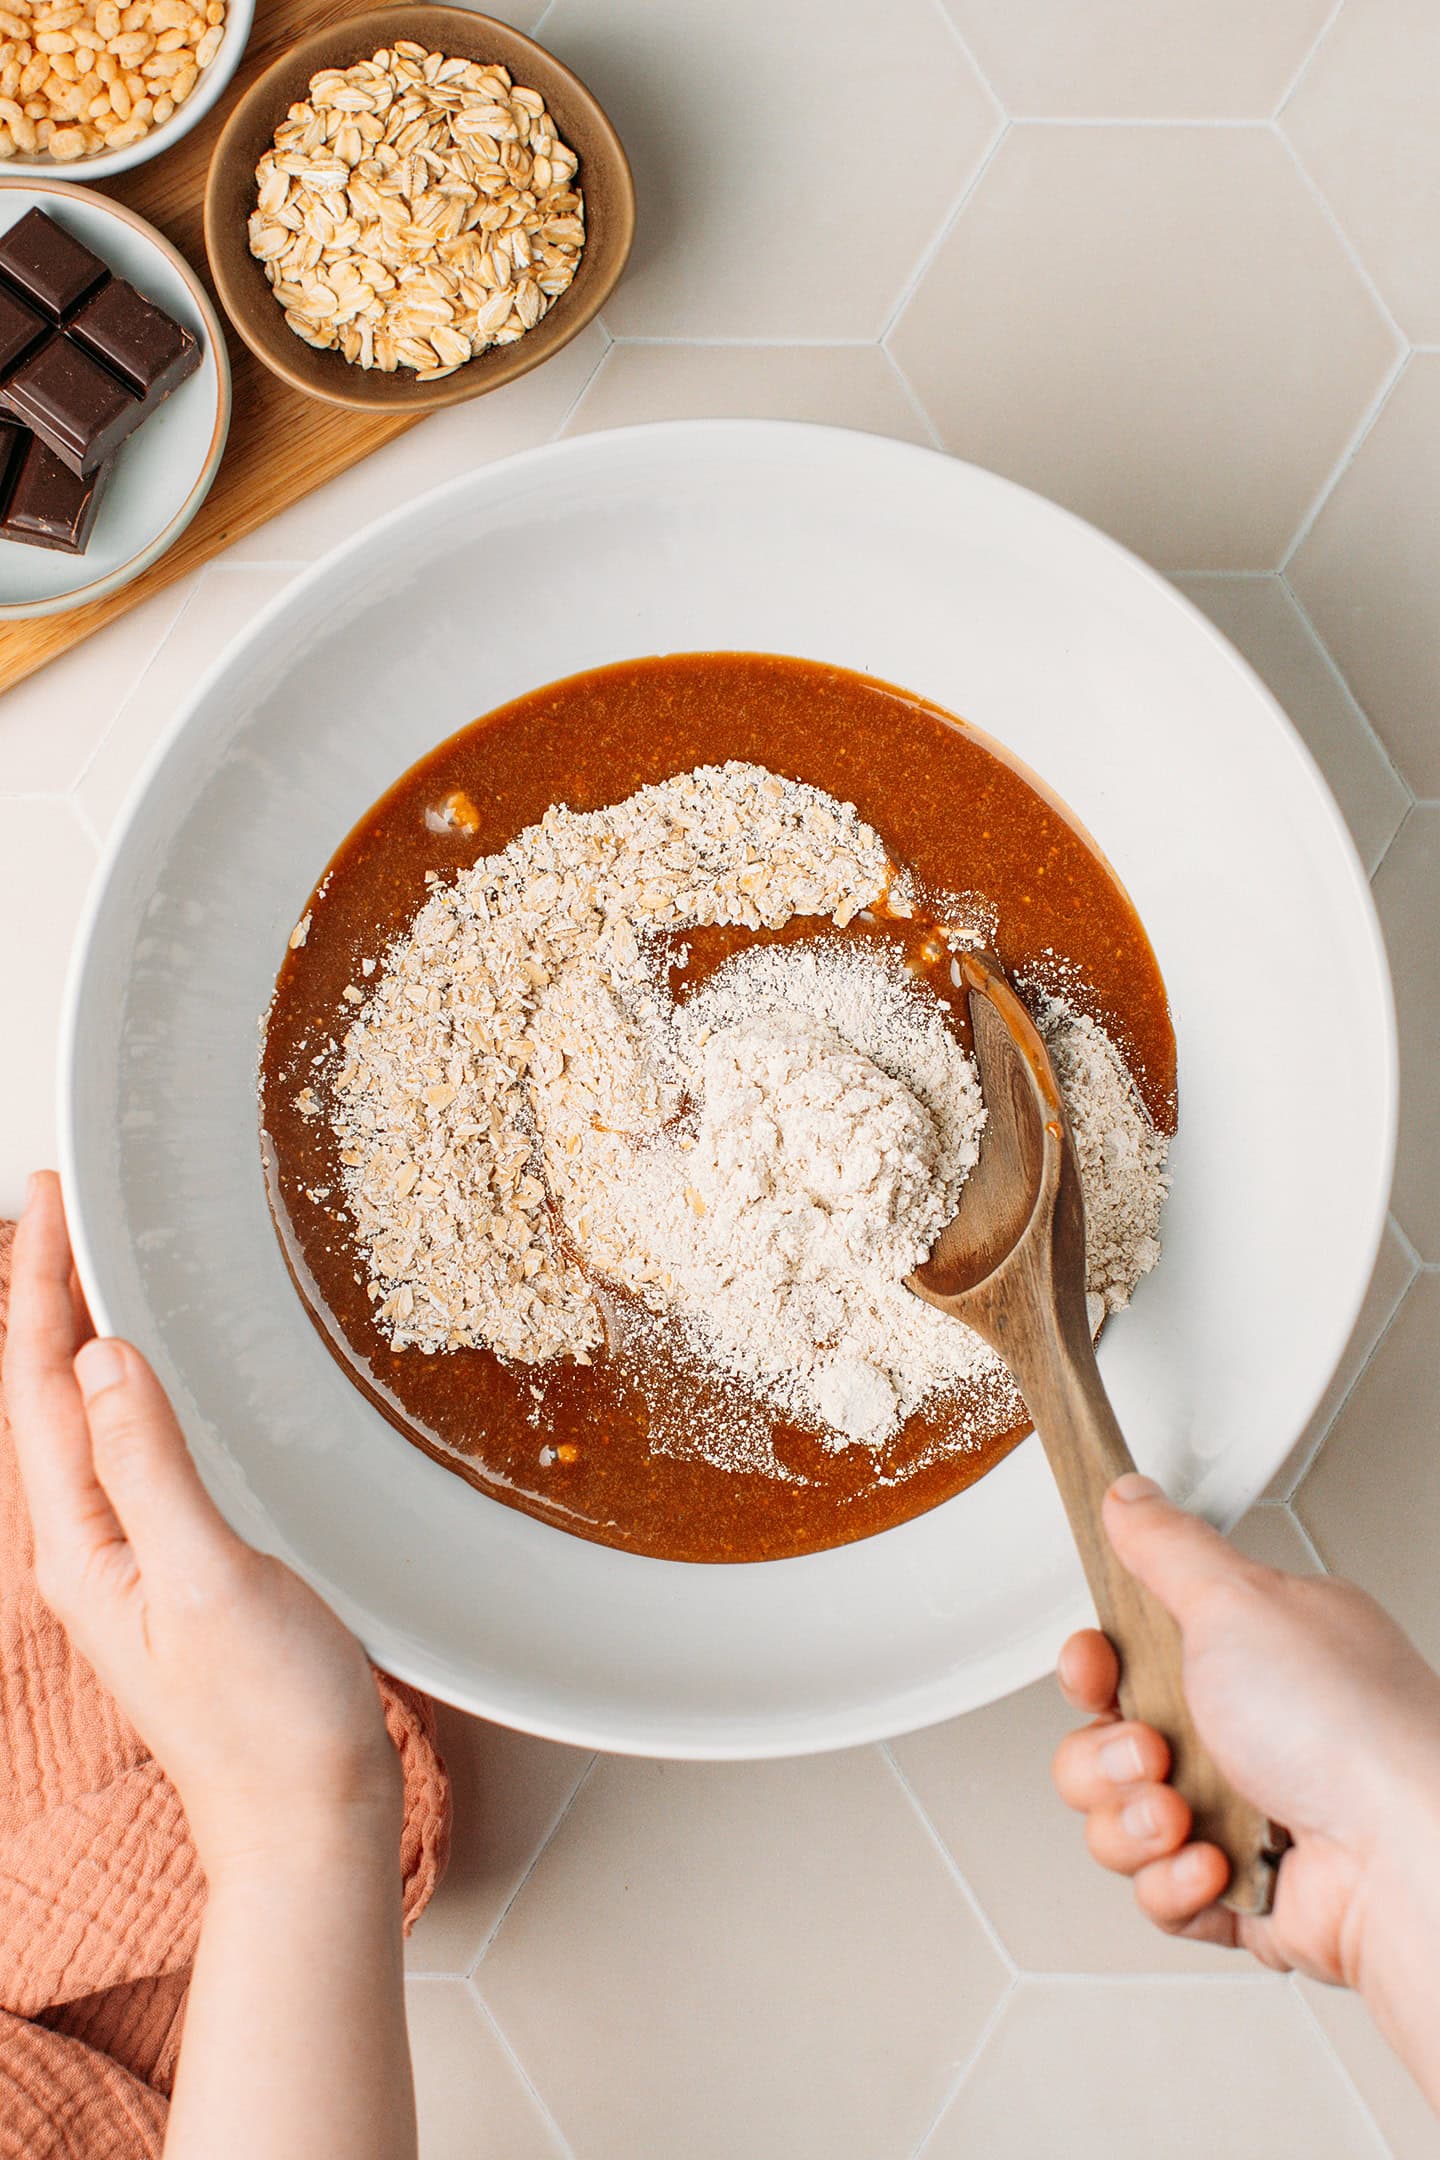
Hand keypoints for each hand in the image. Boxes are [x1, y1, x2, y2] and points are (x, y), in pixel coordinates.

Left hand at [3, 1172, 399, 1882]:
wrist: (310, 1818)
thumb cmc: (267, 1720)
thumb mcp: (208, 1583)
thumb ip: (152, 1468)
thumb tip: (103, 1358)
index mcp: (82, 1548)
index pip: (39, 1391)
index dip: (37, 1289)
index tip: (45, 1201)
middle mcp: (92, 1548)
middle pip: (46, 1397)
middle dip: (45, 1294)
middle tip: (57, 1203)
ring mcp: (133, 1559)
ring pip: (86, 1419)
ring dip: (80, 1334)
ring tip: (86, 1261)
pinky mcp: (179, 1567)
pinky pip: (134, 1450)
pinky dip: (133, 1388)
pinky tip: (152, 1376)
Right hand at [1052, 1474, 1439, 2100]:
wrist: (1407, 1860)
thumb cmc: (1348, 1729)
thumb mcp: (1240, 1603)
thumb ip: (1169, 1547)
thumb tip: (1130, 1497)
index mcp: (1250, 1653)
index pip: (1129, 1653)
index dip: (1093, 1666)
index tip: (1097, 1667)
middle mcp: (1247, 1730)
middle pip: (1107, 1740)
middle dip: (1110, 1756)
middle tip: (1156, 1749)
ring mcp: (1244, 1815)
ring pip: (1120, 1821)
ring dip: (1138, 1822)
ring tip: (1189, 1814)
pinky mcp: (1242, 1893)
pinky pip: (1158, 1893)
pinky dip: (1177, 1884)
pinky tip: (1214, 1865)